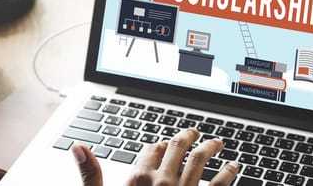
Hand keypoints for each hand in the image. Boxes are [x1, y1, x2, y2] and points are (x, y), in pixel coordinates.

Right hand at [73, 128, 239, 185]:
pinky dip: (229, 173)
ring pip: (200, 162)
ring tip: (217, 143)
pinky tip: (234, 167)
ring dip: (210, 149)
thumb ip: (91, 174)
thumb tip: (78, 147)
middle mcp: (163, 182)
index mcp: (138, 179)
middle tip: (194, 132)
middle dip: (187, 138)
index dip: (158, 145)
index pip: (150, 150)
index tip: (164, 143)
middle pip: (177, 149)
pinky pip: (220, 185)